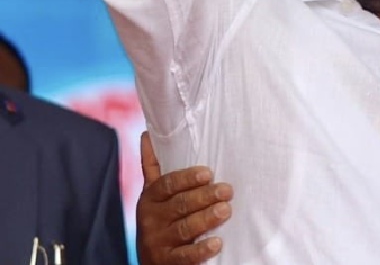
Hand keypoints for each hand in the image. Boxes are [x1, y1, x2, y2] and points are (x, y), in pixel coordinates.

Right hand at [135, 132, 231, 264]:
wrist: (152, 260)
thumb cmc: (159, 220)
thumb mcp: (154, 195)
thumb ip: (153, 168)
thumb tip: (147, 134)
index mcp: (150, 199)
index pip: (168, 185)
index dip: (187, 178)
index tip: (208, 172)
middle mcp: (152, 219)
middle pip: (180, 205)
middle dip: (204, 196)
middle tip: (227, 190)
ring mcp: (158, 241)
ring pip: (184, 228)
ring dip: (206, 219)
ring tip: (225, 210)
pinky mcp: (167, 261)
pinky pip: (185, 256)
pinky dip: (201, 249)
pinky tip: (217, 243)